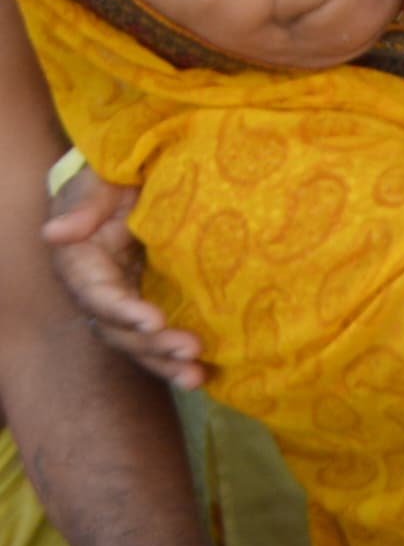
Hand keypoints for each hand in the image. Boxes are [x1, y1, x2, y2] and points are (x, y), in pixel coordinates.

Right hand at [41, 169, 195, 386]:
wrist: (142, 168)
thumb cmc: (116, 169)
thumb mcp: (98, 177)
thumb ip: (83, 204)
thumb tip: (53, 233)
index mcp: (82, 263)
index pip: (97, 294)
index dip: (121, 310)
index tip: (153, 320)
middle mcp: (102, 288)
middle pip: (119, 328)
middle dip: (151, 346)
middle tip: (189, 352)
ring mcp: (129, 295)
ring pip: (140, 339)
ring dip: (165, 361)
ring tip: (196, 377)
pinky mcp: (156, 296)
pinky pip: (162, 332)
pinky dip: (178, 355)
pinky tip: (207, 374)